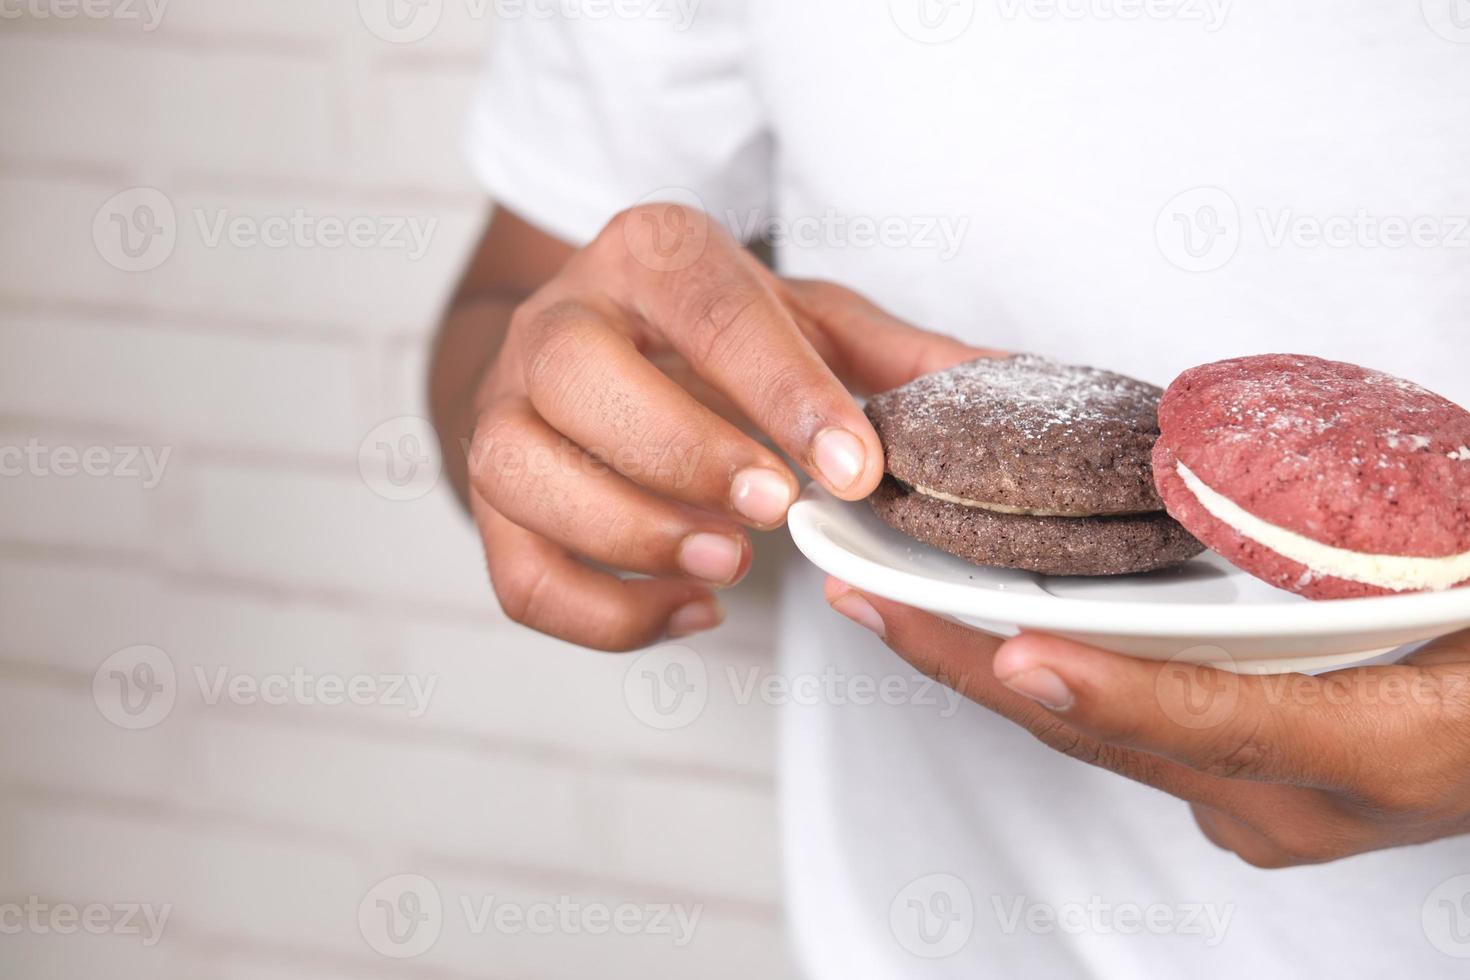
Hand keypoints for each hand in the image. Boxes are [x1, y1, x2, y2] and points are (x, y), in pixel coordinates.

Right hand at [467, 203, 986, 649]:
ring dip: (629, 532)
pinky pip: (517, 573)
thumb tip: (1013, 387)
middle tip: (774, 512)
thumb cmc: (710, 339)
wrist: (586, 357)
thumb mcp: (806, 323)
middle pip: (575, 372)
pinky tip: (693, 610)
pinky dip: (604, 615)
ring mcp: (504, 410)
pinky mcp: (489, 502)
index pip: (706, 304)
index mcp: (648, 256)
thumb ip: (895, 358)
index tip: (857, 471)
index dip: (782, 391)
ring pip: (519, 470)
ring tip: (729, 565)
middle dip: (681, 450)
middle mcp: (556, 320)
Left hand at [825, 579, 1469, 867]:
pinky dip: (1041, 678)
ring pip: (1095, 737)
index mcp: (1383, 750)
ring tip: (881, 597)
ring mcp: (1262, 811)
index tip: (1020, 652)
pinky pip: (1118, 733)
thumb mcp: (1465, 577)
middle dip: (972, 662)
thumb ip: (1380, 551)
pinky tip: (970, 627)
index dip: (1116, 691)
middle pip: (1112, 734)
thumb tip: (1265, 477)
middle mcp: (1302, 803)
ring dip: (980, 667)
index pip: (1226, 719)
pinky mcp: (1242, 795)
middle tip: (865, 591)